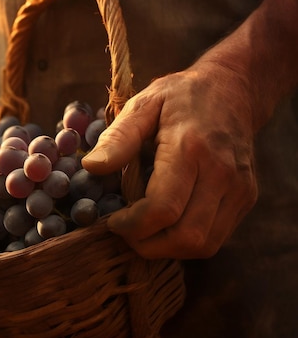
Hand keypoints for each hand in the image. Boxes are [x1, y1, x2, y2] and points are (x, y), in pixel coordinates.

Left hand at [82, 63, 257, 258]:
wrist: (232, 89)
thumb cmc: (179, 98)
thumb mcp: (142, 105)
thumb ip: (117, 138)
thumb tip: (91, 167)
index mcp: (191, 148)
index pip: (162, 209)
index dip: (132, 226)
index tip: (113, 221)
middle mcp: (222, 173)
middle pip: (186, 237)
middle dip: (148, 244)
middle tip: (125, 231)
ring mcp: (240, 188)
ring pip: (203, 245)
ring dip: (167, 248)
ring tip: (144, 230)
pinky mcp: (246, 198)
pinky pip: (215, 238)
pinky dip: (186, 242)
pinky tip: (166, 224)